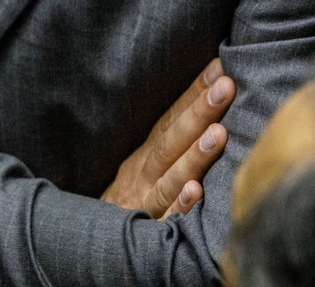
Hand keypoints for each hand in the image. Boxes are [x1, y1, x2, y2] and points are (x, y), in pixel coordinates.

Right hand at [100, 58, 233, 219]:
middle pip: (171, 141)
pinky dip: (181, 206)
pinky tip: (196, 192)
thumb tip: (207, 113)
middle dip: (198, 111)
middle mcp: (143, 175)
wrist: (89, 247)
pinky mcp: (149, 234)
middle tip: (226, 86)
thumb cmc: (128, 204)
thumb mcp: (143, 171)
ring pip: (169, 177)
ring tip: (218, 134)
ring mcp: (145, 203)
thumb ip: (169, 147)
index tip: (219, 68)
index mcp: (144, 157)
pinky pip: (167, 220)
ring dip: (193, 155)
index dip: (193, 94)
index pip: (170, 120)